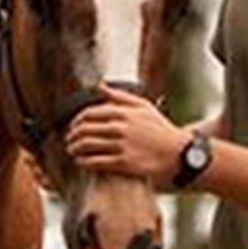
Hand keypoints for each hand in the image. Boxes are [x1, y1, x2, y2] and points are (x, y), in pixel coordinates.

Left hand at [66, 84, 190, 188]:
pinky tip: (80, 162)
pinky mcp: (123, 163)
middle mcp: (120, 127)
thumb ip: (120, 96)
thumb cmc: (160, 129)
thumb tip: (99, 85)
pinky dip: (83, 162)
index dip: (77, 120)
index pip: (90, 113)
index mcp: (123, 112)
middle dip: (72, 134)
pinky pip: (96, 161)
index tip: (74, 126)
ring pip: (87, 145)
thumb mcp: (144, 106)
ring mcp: (121, 145)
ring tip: (71, 151)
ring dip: (74, 148)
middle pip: (85, 129)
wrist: (178, 154)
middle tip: (69, 139)